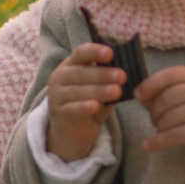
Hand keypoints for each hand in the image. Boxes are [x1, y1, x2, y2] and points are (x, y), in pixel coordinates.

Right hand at [45, 42, 126, 160]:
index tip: (110, 53)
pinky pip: (72, 109)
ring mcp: (57, 96)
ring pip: (77, 91)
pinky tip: (96, 106)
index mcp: (71, 65)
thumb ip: (110, 80)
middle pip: (80, 72)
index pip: (81, 53)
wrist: (73, 131)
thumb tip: (127, 73)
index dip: (94, 51)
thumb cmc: (90, 103)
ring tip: (116, 91)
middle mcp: (60, 77)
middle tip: (122, 76)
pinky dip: (84, 107)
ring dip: (98, 90)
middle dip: (103, 74)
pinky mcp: (59, 114)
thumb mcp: (101, 88)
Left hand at [135, 65, 184, 165]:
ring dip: (158, 126)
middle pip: (165, 99)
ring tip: (162, 128)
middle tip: (155, 118)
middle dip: (154, 111)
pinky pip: (171, 137)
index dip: (149, 85)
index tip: (138, 96)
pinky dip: (156, 142)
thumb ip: (179, 87)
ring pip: (166, 119)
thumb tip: (143, 96)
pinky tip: (148, 145)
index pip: (168, 75)